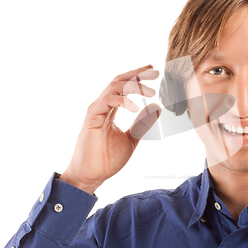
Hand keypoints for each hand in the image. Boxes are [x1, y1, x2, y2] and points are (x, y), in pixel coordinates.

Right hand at [60, 65, 160, 193]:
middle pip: (119, 81)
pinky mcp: (92, 118)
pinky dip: (123, 101)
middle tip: (155, 72)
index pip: (124, 86)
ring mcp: (96, 110)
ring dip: (133, 86)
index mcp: (111, 109)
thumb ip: (142, 123)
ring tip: (151, 92)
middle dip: (137, 74)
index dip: (137, 76)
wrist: (91, 176)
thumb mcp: (132, 139)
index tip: (153, 71)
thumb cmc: (106, 159)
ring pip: (114, 87)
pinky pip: (107, 101)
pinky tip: (136, 108)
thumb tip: (157, 108)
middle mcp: (102, 106)